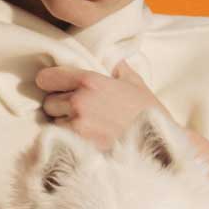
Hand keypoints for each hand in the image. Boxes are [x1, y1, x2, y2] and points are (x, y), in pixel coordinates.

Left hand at [34, 60, 167, 149]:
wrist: (160, 146)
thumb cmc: (150, 114)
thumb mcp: (136, 84)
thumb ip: (119, 69)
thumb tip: (114, 61)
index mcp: (90, 82)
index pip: (48, 78)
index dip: (51, 83)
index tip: (56, 87)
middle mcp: (79, 102)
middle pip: (49, 103)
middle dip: (60, 107)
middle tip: (78, 111)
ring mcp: (77, 127)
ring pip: (54, 124)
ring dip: (64, 125)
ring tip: (85, 128)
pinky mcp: (79, 148)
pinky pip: (62, 141)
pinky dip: (69, 141)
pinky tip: (86, 140)